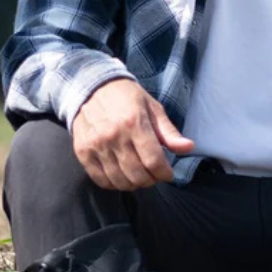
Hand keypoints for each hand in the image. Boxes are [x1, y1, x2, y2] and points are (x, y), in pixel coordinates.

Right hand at [70, 79, 195, 191]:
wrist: (92, 87)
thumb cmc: (127, 98)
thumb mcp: (153, 108)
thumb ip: (169, 132)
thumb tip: (188, 148)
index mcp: (134, 123)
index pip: (154, 161)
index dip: (165, 173)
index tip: (167, 173)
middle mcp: (114, 135)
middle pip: (138, 175)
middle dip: (151, 180)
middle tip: (153, 174)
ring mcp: (96, 145)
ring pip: (120, 181)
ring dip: (134, 184)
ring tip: (138, 175)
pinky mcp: (83, 151)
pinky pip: (101, 180)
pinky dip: (114, 184)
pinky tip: (121, 176)